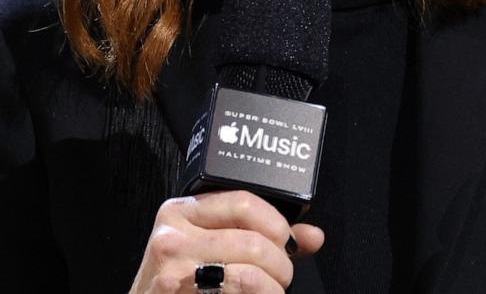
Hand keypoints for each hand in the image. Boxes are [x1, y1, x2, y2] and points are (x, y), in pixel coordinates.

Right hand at [127, 190, 325, 292]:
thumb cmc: (178, 284)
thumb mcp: (207, 249)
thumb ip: (256, 235)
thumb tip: (312, 236)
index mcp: (181, 212)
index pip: (244, 202)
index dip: (277, 225)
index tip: (288, 242)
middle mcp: (173, 236)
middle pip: (253, 241)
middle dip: (280, 264)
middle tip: (281, 277)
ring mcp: (174, 270)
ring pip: (249, 274)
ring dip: (272, 289)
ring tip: (271, 292)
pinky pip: (238, 292)